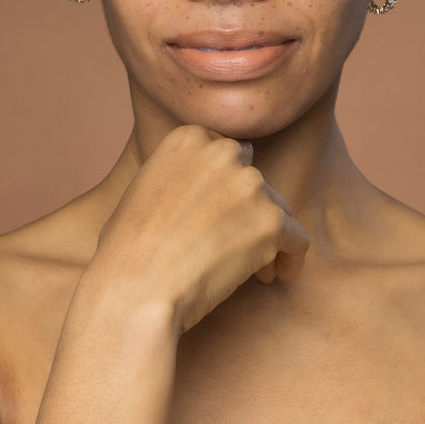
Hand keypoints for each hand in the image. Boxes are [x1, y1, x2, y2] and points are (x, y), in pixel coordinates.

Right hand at [89, 125, 310, 331]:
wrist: (134, 286)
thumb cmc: (127, 249)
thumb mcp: (144, 187)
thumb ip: (179, 175)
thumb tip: (202, 191)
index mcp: (189, 137)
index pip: (227, 155)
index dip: (226, 188)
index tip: (221, 216)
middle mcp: (223, 151)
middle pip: (253, 179)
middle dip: (247, 209)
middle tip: (234, 244)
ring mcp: (250, 184)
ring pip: (278, 208)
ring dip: (265, 235)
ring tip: (250, 269)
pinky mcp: (270, 221)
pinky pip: (297, 239)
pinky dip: (290, 258)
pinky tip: (277, 276)